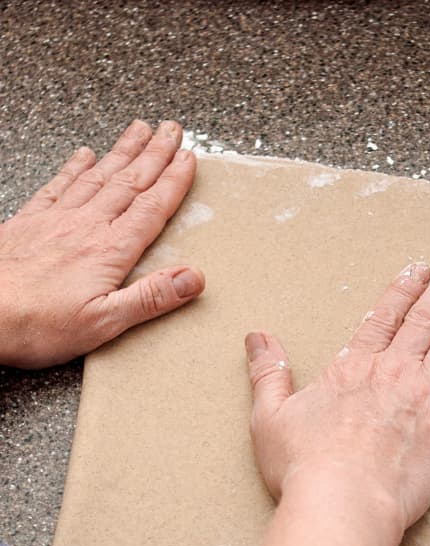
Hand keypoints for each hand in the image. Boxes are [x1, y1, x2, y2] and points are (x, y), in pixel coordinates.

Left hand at [0, 120, 204, 367]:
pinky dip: (75, 167)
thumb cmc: (38, 324)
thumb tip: (194, 277)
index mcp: (109, 250)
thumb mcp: (105, 322)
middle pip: (129, 182)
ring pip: (98, 177)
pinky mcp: (29, 223)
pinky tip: (84, 155)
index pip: (151, 208)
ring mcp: (55, 220)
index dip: (173, 181)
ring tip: (139, 130)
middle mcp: (85, 226)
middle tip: (171, 130)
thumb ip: (151, 297)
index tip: (188, 158)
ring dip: (122, 152)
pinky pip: (59, 186)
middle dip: (154, 154)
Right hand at [246, 253, 429, 531]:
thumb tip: (257, 336)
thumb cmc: (304, 465)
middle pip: (425, 319)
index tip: (420, 269)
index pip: (385, 316)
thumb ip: (268, 373)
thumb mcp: (270, 416)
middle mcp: (394, 371)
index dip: (404, 290)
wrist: (343, 501)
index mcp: (354, 367)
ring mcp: (426, 394)